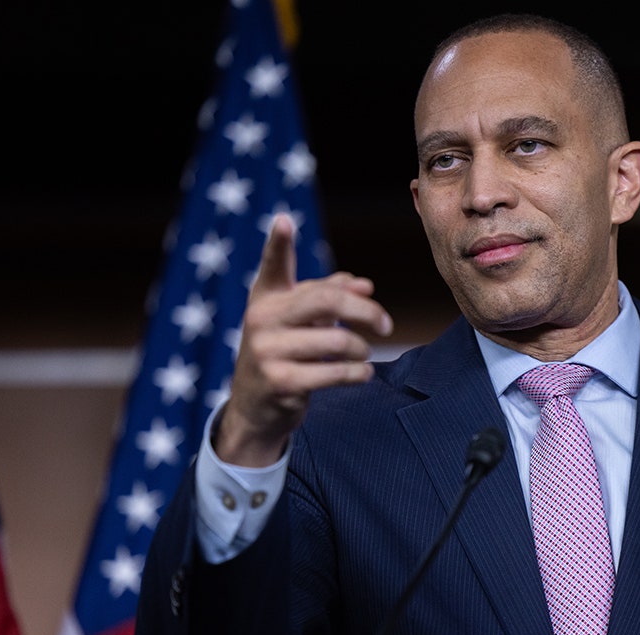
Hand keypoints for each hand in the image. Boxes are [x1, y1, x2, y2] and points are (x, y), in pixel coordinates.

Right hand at [215, 214, 393, 466]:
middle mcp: (261, 320)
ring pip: (337, 340)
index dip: (278, 243)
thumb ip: (329, 297)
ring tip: (364, 354)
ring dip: (362, 349)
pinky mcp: (281, 382)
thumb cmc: (284, 354)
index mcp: (266, 298)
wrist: (254, 408)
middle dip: (365, 311)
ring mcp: (267, 352)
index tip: (285, 220)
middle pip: (327, 301)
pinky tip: (363, 373)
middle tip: (385, 325)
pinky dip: (358, 373)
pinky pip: (335, 372)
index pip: (273, 266)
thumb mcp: (298, 322)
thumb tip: (366, 285)